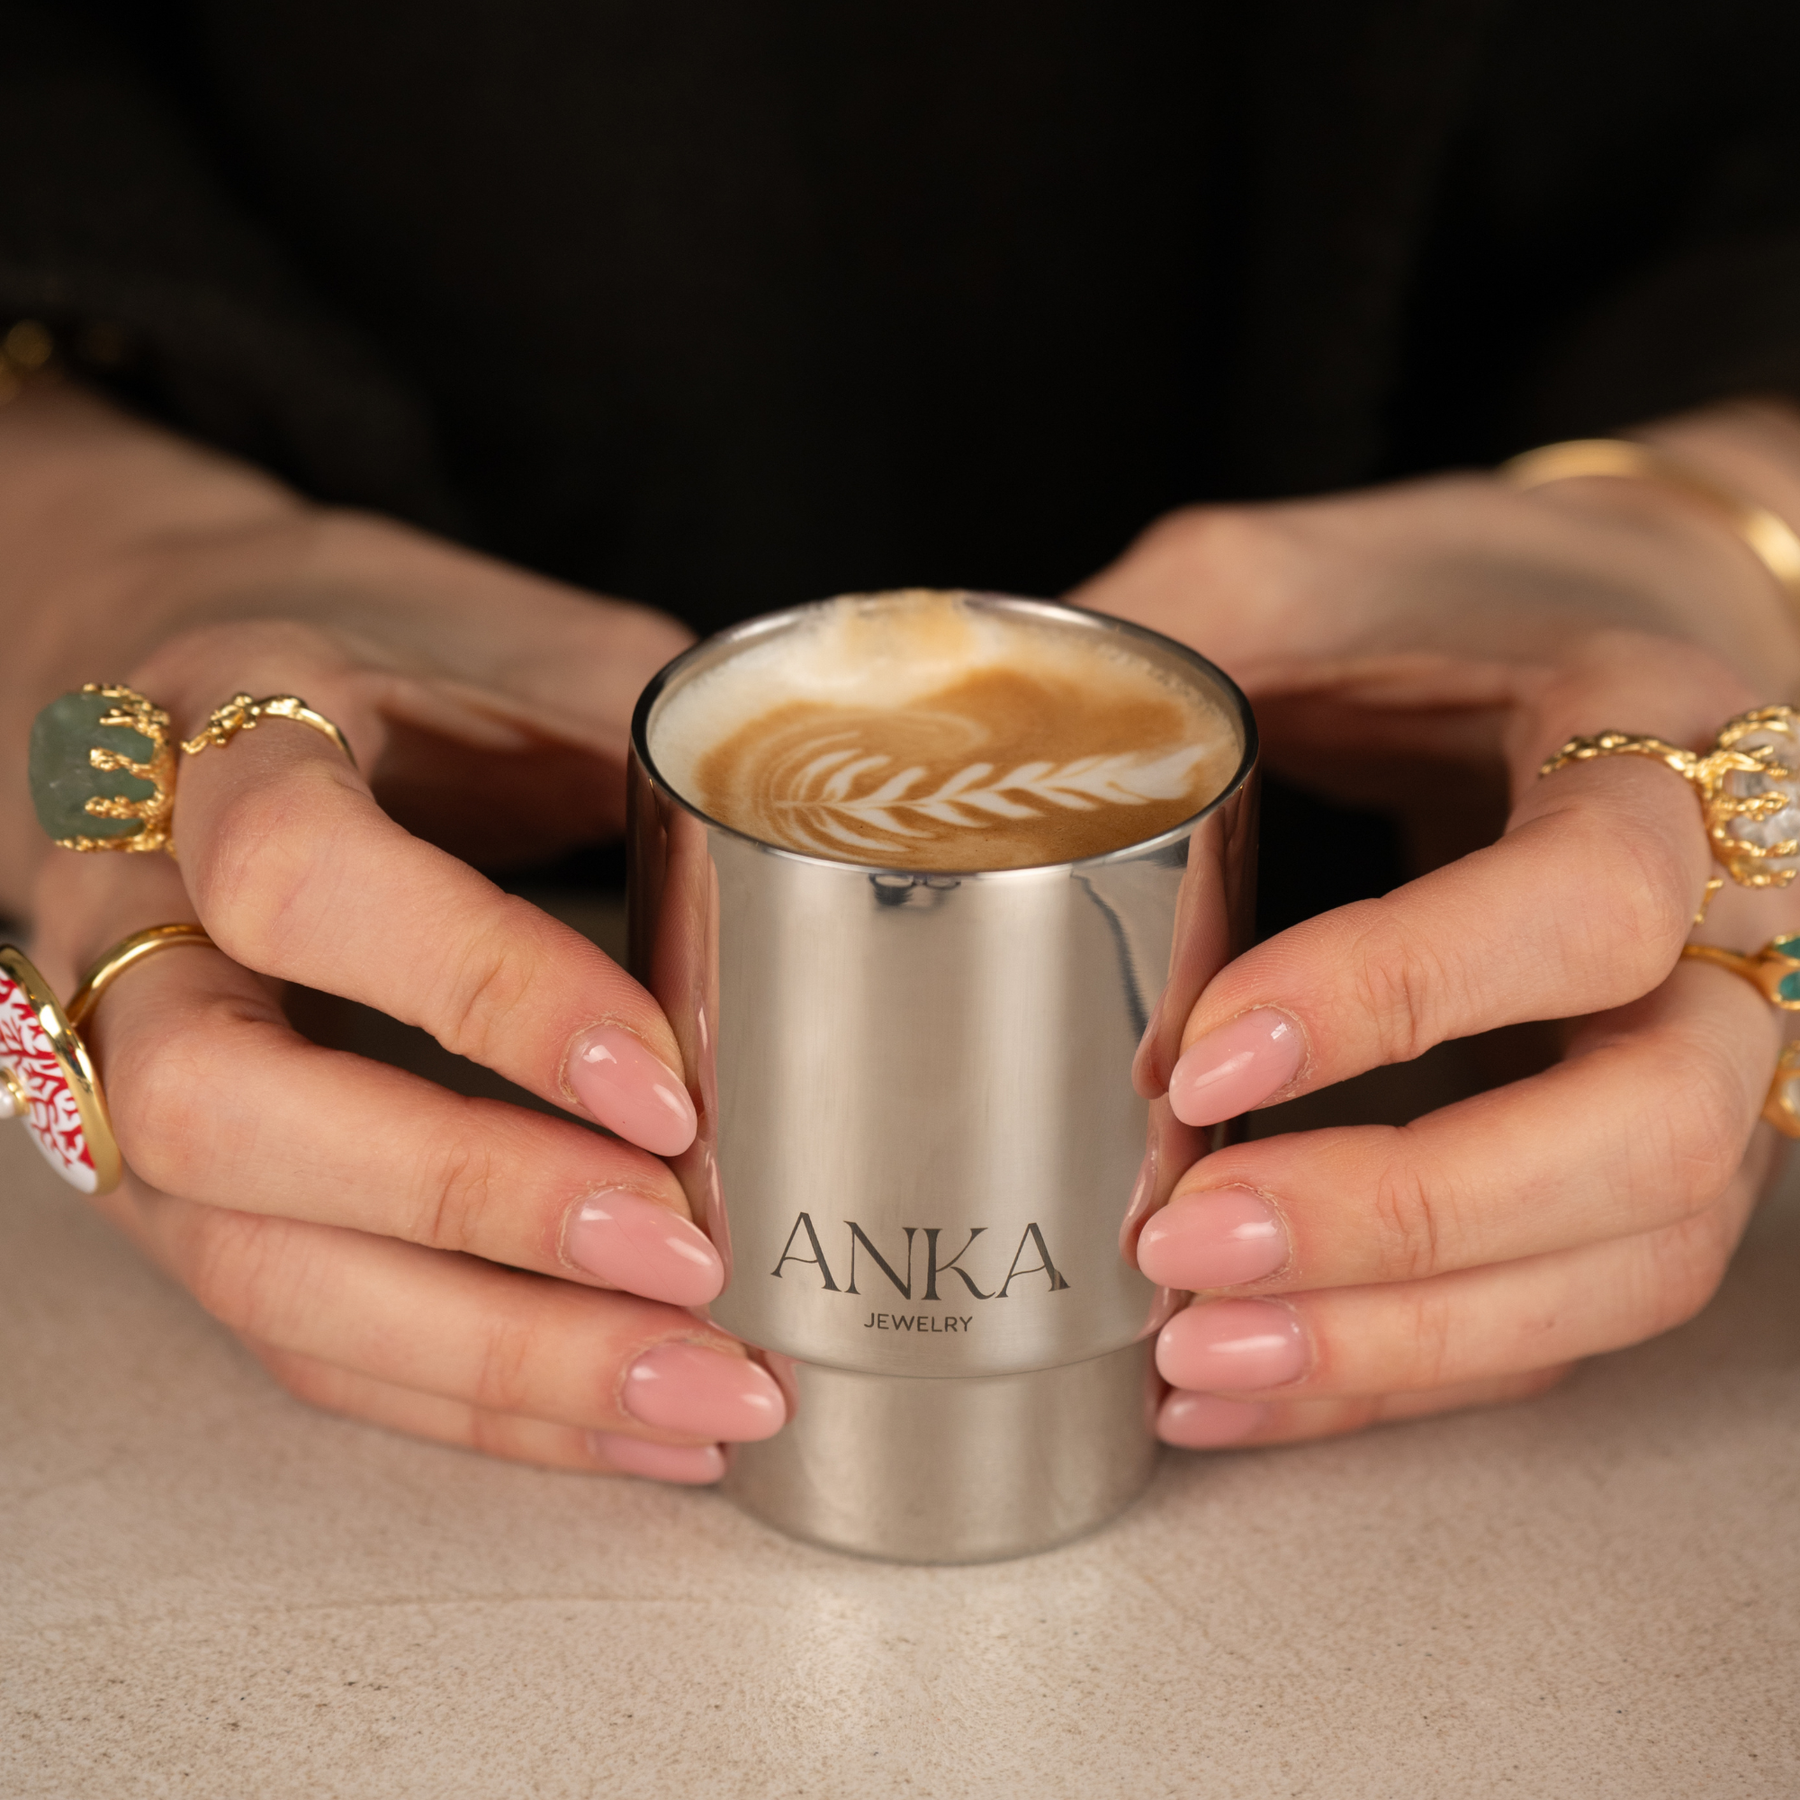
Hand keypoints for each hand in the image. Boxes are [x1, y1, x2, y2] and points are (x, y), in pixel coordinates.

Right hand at [15, 387, 784, 1482]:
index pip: (306, 877)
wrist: (195, 690)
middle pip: (228, 1110)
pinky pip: (296, 1329)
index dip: (481, 990)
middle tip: (686, 1256)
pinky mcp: (174, 1196)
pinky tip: (628, 1425)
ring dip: (492, 1360)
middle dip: (474, 1206)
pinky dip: (472, 1399)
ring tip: (703, 1393)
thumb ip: (643, 743)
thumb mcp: (501, 650)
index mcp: (230, 746)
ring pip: (254, 1263)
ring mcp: (126, 1080)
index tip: (661, 1080)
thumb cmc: (376, 663)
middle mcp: (136, 926)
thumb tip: (851, 840)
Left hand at [1073, 409, 1799, 1447]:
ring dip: (1410, 1338)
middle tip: (1186, 1242)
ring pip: (1635, 1256)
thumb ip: (1144, 642)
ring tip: (1197, 1354)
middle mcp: (1724, 924)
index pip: (1584, 900)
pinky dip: (1412, 1366)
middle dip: (1409, 1220)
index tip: (1200, 1061)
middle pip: (1652, 1130)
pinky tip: (1251, 1380)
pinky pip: (1574, 1301)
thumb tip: (952, 757)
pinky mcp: (1647, 1146)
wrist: (1602, 631)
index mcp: (1647, 743)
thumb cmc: (1447, 596)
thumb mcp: (1296, 572)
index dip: (1402, 998)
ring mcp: (1705, 1054)